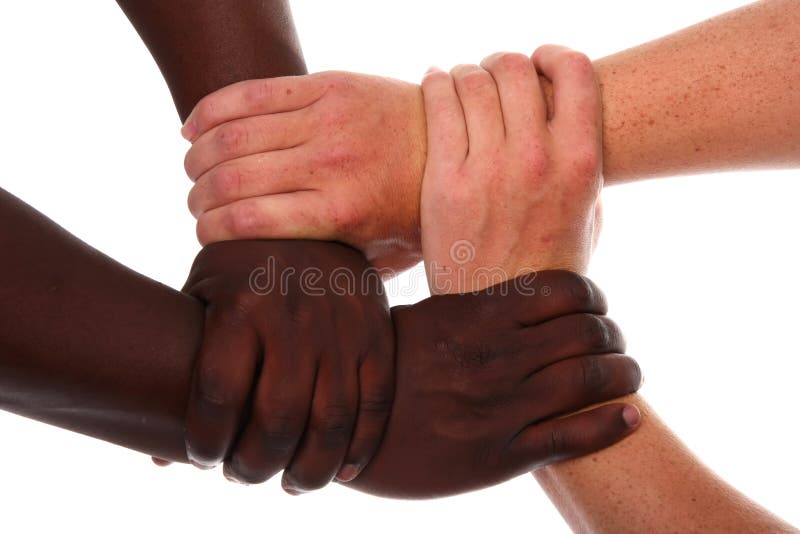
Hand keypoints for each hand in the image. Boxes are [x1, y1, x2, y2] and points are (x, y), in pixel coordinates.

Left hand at [177, 240, 393, 492]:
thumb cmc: (244, 268)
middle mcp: (293, 315)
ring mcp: (341, 324)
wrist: (312, 218)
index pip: (217, 396)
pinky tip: (342, 469)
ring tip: (291, 483)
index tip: (204, 456)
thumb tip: (162, 458)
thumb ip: (183, 367)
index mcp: (240, 304)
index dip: (205, 442)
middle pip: (277, 418)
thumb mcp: (204, 295)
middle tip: (244, 475)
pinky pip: (375, 402)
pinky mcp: (377, 331)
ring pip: (331, 420)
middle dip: (254, 465)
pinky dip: (361, 448)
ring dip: (310, 471)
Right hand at [181, 72, 426, 274]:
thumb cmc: (415, 209)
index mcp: (340, 212)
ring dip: (199, 155)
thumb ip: (337, 273)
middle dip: (199, 194)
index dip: (208, 229)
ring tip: (194, 169)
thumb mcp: (383, 257)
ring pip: (233, 135)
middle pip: (231, 178)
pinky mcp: (329, 85)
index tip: (202, 234)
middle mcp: (330, 164)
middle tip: (196, 203)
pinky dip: (213, 110)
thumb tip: (291, 295)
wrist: (454, 141)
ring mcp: (328, 120)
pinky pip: (252, 92)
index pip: (244, 220)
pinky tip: (195, 128)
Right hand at [344, 271, 640, 498]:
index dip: (594, 296)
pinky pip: (575, 435)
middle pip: (589, 332)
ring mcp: (501, 406)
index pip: (566, 291)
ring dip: (624, 373)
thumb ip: (478, 308)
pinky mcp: (500, 454)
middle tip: (613, 343)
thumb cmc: (387, 369)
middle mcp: (496, 356)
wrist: (346, 431)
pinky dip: (614, 422)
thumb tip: (524, 297)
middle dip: (613, 335)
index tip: (597, 307)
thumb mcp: (427, 319)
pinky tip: (630, 416)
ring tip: (627, 376)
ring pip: (592, 378)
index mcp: (477, 317)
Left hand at [420, 48, 602, 292]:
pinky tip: (437, 86)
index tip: (540, 62)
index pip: (573, 70)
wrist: (501, 315)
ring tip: (463, 82)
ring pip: (473, 80)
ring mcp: (488, 169)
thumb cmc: (550, 267)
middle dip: (504, 63)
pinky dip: (437, 84)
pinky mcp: (445, 181)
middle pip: (515, 67)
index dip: (553, 55)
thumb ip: (585, 165)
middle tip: (494, 75)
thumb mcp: (590, 217)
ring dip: (468, 72)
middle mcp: (536, 158)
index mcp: (581, 162)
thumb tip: (570, 124)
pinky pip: (438, 105)